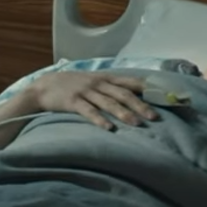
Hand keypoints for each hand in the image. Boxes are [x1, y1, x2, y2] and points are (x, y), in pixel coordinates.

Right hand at [24, 71, 159, 130]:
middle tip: (155, 117)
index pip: (130, 82)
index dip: (147, 88)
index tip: (162, 96)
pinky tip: (108, 128)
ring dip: (124, 113)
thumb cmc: (73, 85)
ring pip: (108, 103)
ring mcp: (85, 92)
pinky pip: (88, 111)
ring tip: (137, 124)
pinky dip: (99, 119)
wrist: (44, 86)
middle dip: (140, 105)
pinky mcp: (72, 101)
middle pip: (123, 94)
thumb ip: (111, 87)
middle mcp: (98, 83)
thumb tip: (136, 95)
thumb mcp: (93, 82)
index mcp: (105, 78)